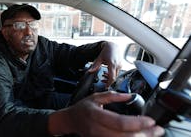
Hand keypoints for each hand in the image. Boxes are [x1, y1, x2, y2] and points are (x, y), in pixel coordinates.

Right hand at [48, 91, 163, 136]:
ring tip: (153, 134)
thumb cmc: (82, 108)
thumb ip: (114, 96)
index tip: (150, 120)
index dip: (137, 122)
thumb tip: (130, 95)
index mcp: (96, 115)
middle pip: (124, 136)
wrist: (70, 120)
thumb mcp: (96, 96)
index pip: (120, 122)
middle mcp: (97, 129)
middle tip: (158, 129)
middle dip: (145, 134)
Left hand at [88, 41, 121, 86]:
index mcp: (112, 64)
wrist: (113, 46)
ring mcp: (120, 65)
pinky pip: (117, 72)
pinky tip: (107, 72)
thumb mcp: (99, 58)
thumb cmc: (106, 51)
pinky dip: (112, 73)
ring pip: (116, 75)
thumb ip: (95, 66)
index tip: (105, 86)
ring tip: (104, 75)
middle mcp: (117, 65)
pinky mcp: (121, 65)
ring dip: (110, 77)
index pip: (112, 77)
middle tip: (102, 80)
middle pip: (114, 77)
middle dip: (108, 81)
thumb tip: (90, 71)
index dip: (109, 83)